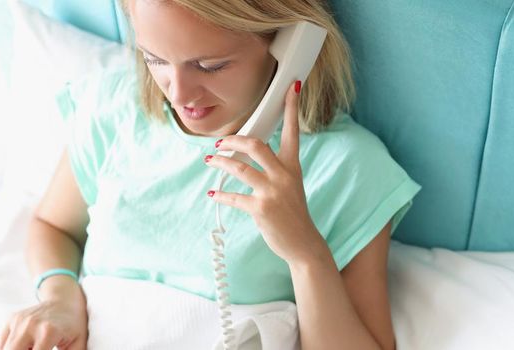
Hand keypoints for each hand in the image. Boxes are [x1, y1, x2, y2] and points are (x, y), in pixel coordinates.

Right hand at [0, 278, 87, 349]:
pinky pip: (0, 343)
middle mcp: (30, 325)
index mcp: (48, 332)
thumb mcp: (78, 344)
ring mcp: (18, 321)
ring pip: (4, 349)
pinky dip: (7, 349)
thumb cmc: (73, 325)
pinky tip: (24, 347)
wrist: (65, 300)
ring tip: (32, 348)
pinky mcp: (11, 319)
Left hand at [205, 80, 328, 264]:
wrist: (303, 243)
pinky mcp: (261, 209)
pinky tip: (213, 192)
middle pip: (256, 145)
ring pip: (240, 167)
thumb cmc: (293, 214)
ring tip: (210, 160)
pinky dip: (220, 193)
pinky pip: (234, 196)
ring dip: (221, 162)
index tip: (292, 87)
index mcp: (293, 167)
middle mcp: (284, 175)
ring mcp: (273, 192)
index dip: (292, 108)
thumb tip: (246, 156)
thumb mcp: (290, 186)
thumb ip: (275, 169)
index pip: (293, 131)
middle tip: (220, 142)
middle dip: (234, 140)